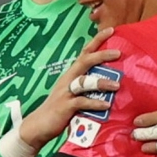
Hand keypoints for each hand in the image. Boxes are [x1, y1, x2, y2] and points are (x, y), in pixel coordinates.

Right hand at [18, 27, 120, 149]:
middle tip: (118, 52)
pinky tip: (106, 105)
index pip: (85, 52)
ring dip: (102, 82)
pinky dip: (95, 103)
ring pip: (85, 82)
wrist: (38, 125)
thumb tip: (110, 82)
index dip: (97, 40)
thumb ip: (88, 87)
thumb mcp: (73, 94)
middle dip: (101, 55)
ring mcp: (66, 92)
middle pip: (85, 61)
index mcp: (71, 74)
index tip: (110, 30)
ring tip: (117, 85)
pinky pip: (82, 102)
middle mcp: (68, 79)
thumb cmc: (59, 110)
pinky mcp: (66, 106)